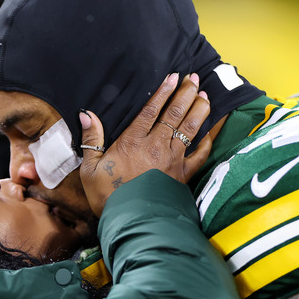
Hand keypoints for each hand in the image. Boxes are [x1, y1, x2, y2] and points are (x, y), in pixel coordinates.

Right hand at [79, 73, 211, 216]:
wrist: (130, 222)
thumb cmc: (107, 196)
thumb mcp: (90, 168)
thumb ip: (91, 139)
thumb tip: (86, 114)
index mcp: (133, 142)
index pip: (151, 110)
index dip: (163, 92)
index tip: (173, 77)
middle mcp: (156, 146)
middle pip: (175, 114)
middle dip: (186, 93)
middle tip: (194, 79)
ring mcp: (172, 160)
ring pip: (190, 129)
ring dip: (199, 110)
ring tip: (205, 96)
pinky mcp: (182, 176)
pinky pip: (200, 155)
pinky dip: (207, 142)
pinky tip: (211, 131)